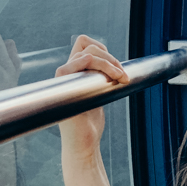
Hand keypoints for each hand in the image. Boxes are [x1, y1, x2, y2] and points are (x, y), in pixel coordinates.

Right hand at [55, 35, 128, 161]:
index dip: (102, 49)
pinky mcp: (64, 83)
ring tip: (120, 78)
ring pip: (87, 53)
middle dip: (110, 57)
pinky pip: (80, 62)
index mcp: (73, 72)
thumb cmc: (90, 121)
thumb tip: (113, 61)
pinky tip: (111, 80)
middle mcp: (66, 72)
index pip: (83, 44)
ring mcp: (64, 77)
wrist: (84, 141)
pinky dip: (101, 66)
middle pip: (87, 46)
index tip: (116, 68)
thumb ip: (97, 77)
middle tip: (122, 75)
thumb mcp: (96, 93)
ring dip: (109, 62)